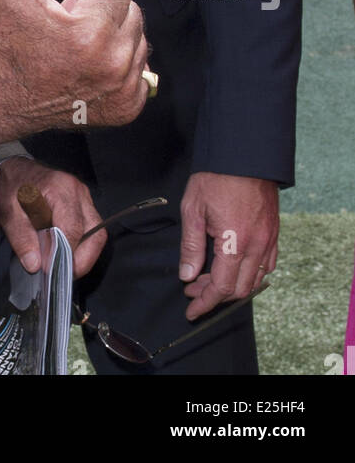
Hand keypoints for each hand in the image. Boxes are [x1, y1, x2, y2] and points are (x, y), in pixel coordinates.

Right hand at [0, 0, 148, 147]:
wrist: (3, 98)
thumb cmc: (10, 43)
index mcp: (91, 32)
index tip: (67, 13)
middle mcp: (113, 63)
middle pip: (133, 13)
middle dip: (105, 16)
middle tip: (72, 31)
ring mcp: (122, 89)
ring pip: (139, 41)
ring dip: (115, 41)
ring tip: (80, 51)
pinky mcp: (126, 108)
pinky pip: (143, 72)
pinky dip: (122, 70)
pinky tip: (93, 71)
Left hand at [0, 157, 106, 275]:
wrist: (14, 170)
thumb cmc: (11, 187)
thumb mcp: (7, 212)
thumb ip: (21, 238)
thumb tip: (35, 264)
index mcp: (59, 188)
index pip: (72, 228)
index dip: (64, 253)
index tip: (50, 269)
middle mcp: (77, 191)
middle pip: (94, 233)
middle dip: (82, 260)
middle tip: (62, 274)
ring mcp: (83, 197)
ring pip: (97, 233)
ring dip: (84, 255)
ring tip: (64, 266)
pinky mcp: (83, 204)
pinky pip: (91, 230)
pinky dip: (82, 246)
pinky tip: (65, 253)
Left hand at [179, 172, 277, 320]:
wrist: (244, 153)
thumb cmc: (217, 177)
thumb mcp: (193, 208)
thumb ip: (191, 245)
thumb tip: (188, 275)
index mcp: (236, 242)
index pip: (221, 287)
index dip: (205, 302)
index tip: (192, 310)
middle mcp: (257, 246)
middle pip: (239, 289)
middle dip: (215, 295)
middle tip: (194, 289)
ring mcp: (269, 240)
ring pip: (255, 280)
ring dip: (232, 286)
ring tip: (208, 278)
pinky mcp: (274, 232)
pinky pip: (267, 265)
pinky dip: (250, 274)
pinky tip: (234, 267)